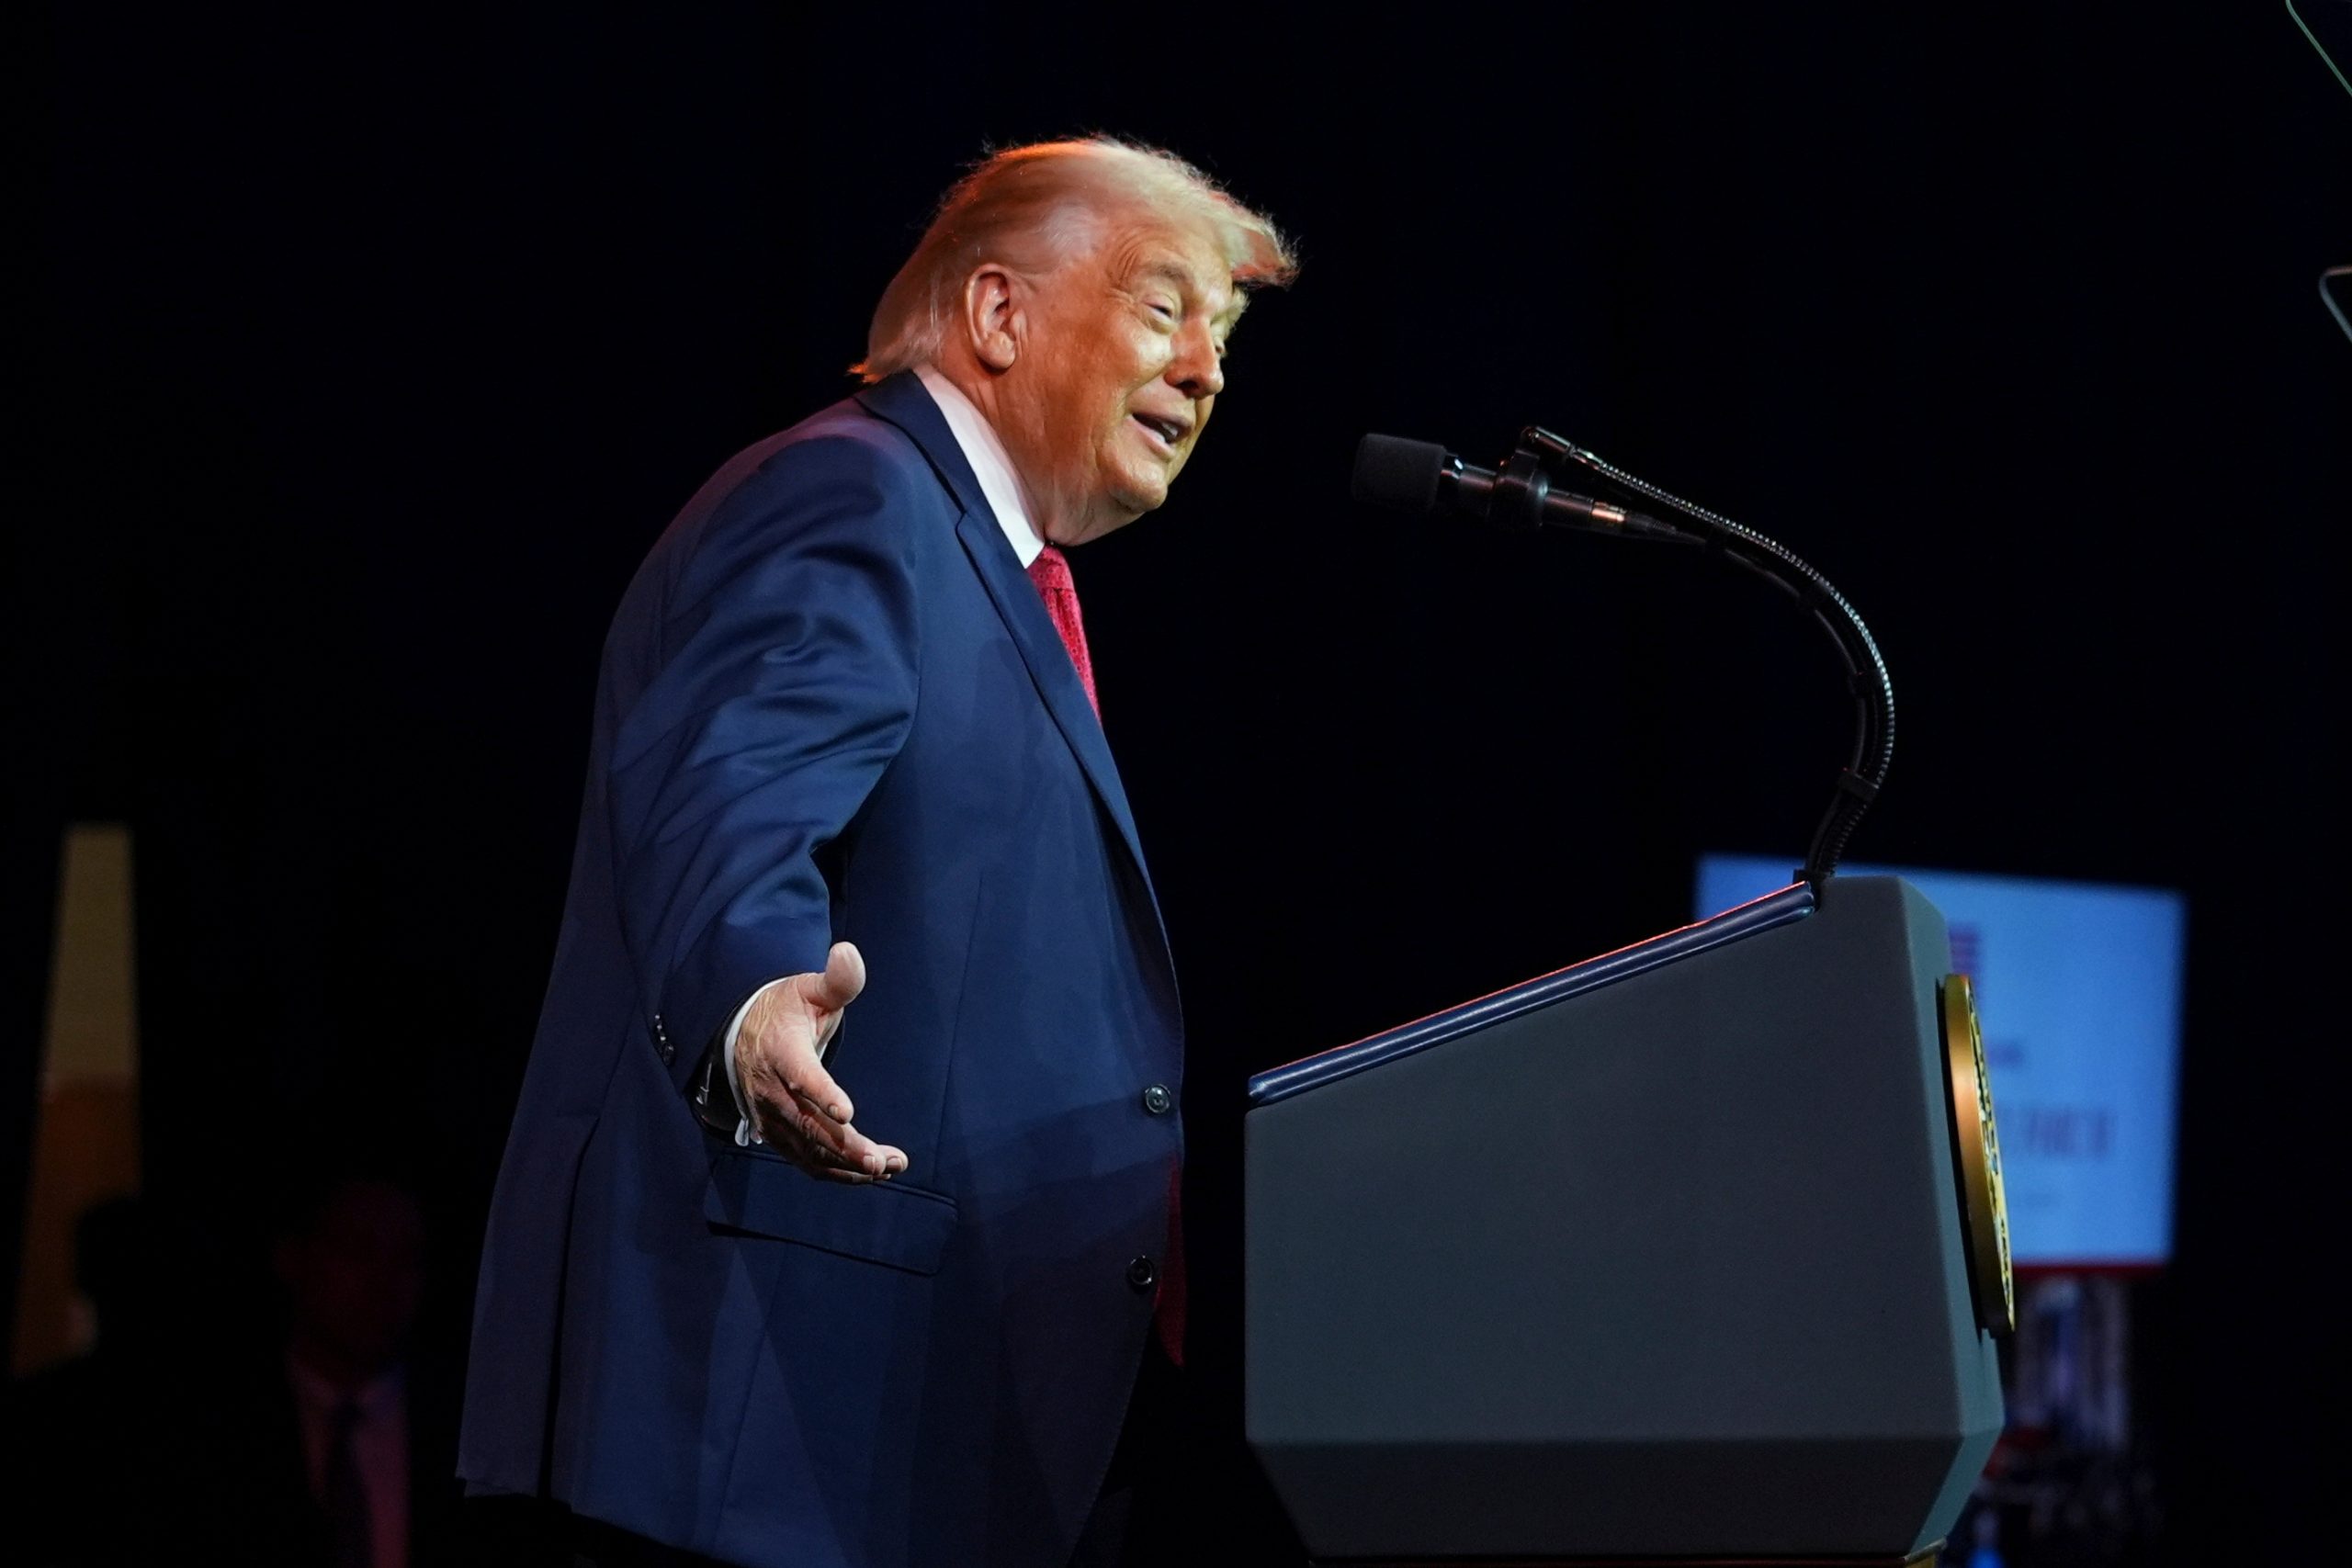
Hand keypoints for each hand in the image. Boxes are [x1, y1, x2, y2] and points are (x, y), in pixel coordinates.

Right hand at [734, 941, 907, 1182]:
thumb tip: (849, 953)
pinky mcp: (778, 1135)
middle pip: (807, 1125)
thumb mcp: (809, 989)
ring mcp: (772, 1117)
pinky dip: (838, 1172)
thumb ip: (837, 980)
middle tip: (879, 1163)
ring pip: (808, 1151)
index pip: (801, 1075)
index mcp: (781, 1050)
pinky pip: (807, 1161)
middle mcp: (772, 1090)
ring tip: (888, 1167)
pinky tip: (871, 1172)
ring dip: (847, 1165)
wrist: (743, 1035)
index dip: (822, 1094)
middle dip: (844, 1147)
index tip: (846, 1113)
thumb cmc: (786, 1011)